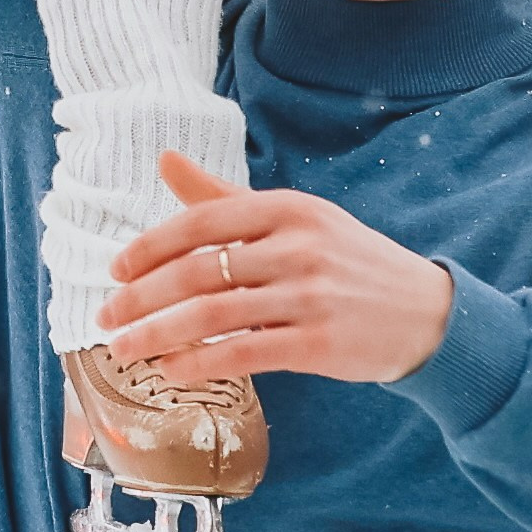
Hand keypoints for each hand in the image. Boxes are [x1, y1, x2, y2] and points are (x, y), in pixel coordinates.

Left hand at [95, 150, 454, 388]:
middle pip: (199, 270)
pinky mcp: (319, 343)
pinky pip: (246, 353)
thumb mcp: (295, 218)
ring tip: (124, 348)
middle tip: (106, 315)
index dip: (151, 247)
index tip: (116, 270)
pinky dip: (201, 363)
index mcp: (285, 207)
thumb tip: (165, 160)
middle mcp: (296, 246)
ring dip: (159, 333)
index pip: (200, 222)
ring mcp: (309, 295)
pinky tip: (171, 371)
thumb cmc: (347, 261)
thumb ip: (225, 198)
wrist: (425, 312)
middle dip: (143, 296)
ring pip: (215, 315)